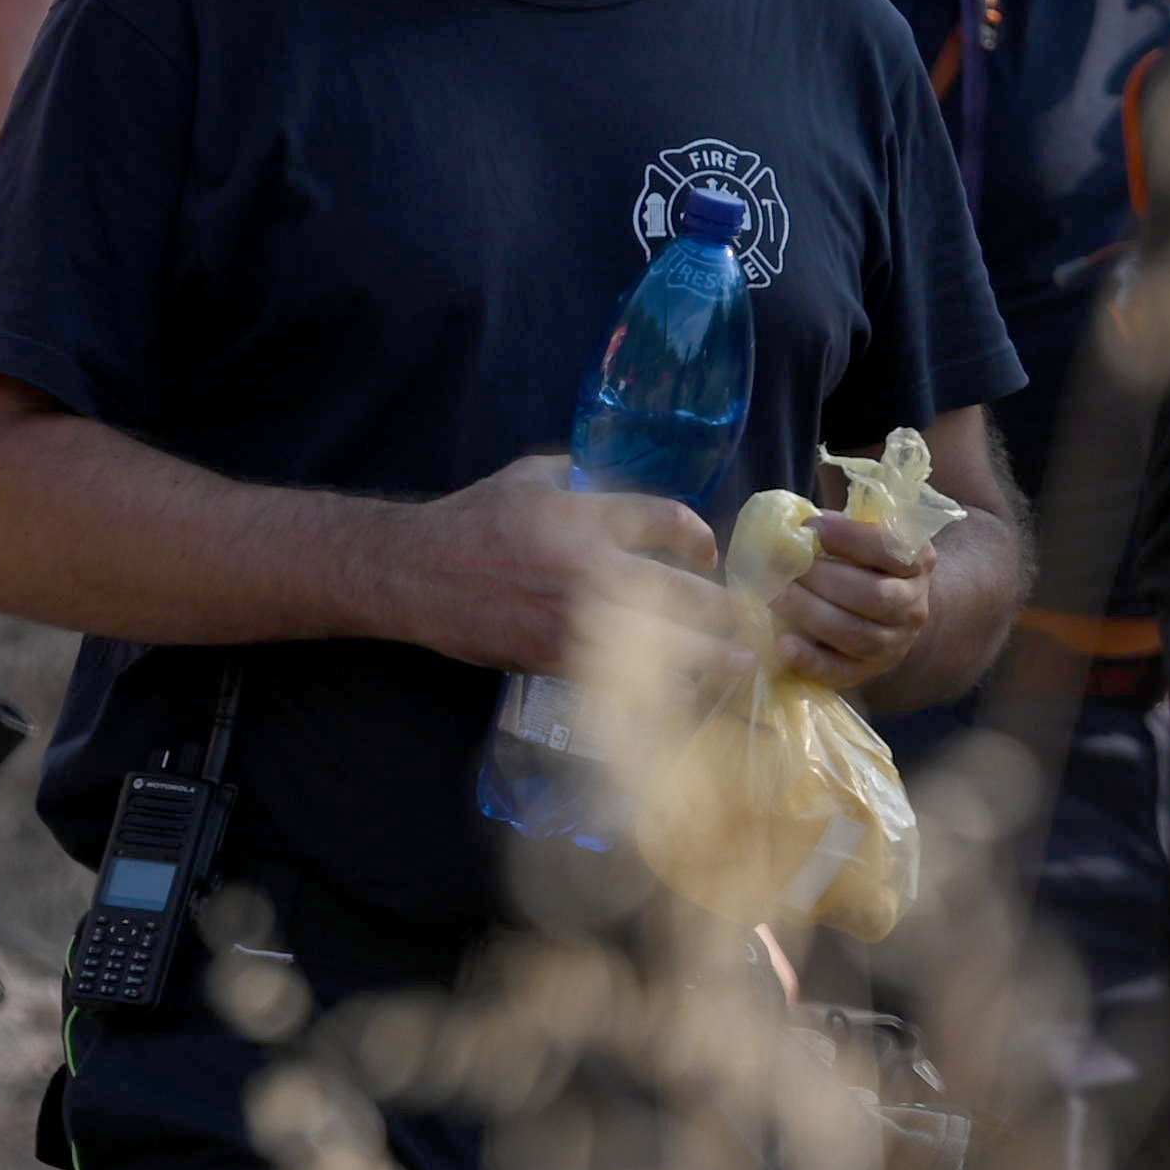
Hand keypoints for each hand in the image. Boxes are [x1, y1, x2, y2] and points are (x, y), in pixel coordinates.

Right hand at [401, 451, 719, 678]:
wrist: (417, 576)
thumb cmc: (473, 520)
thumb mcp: (529, 476)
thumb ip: (580, 476)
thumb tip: (616, 478)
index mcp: (588, 517)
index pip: (669, 524)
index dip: (699, 538)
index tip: (706, 554)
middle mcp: (593, 572)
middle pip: (688, 599)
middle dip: (729, 614)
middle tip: (752, 623)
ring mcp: (579, 624)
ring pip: (665, 651)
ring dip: (710, 661)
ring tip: (739, 666)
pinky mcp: (560, 663)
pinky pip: (624, 681)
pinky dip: (660, 690)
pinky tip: (684, 693)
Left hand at [768, 496, 934, 690]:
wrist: (887, 612)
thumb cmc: (863, 563)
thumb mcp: (863, 537)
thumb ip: (837, 528)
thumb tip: (793, 526)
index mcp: (917, 561)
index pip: (891, 548)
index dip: (849, 537)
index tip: (810, 527)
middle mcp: (913, 605)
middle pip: (874, 596)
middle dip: (823, 579)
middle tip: (784, 567)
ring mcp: (895, 643)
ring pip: (857, 635)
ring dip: (811, 614)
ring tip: (776, 596)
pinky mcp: (869, 671)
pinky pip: (842, 672)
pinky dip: (811, 661)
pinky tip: (784, 646)